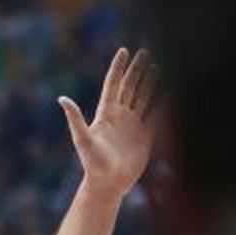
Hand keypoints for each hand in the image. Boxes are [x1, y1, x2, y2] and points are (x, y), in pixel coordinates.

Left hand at [59, 48, 158, 199]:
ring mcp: (133, 125)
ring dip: (151, 83)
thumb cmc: (92, 164)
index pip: (113, 84)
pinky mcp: (145, 136)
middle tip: (146, 52)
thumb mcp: (82, 139)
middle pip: (130, 87)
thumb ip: (75, 118)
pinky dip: (165, 104)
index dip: (118, 68)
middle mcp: (120, 116)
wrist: (108, 184)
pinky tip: (173, 92)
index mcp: (106, 113)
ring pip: (144, 98)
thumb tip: (62, 98)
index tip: (124, 50)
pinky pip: (157, 116)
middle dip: (138, 70)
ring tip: (160, 66)